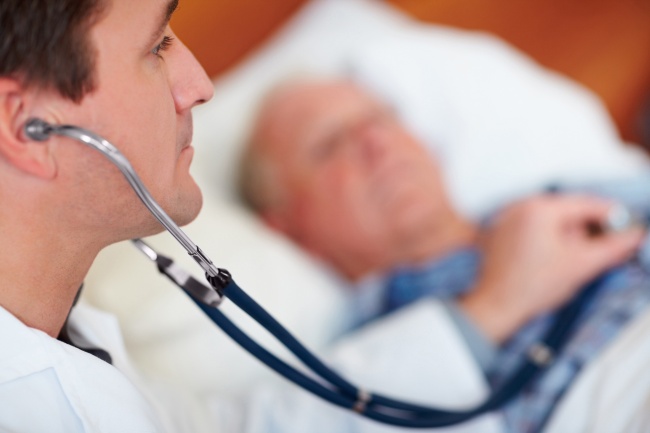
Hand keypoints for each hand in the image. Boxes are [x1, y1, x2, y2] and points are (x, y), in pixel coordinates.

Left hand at [459, 194, 644, 343]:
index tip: (627, 225)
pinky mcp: (501, 233)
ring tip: (574, 260)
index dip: (611, 215)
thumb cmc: (530, 288)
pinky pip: (533, 228)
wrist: (496, 307)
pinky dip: (550, 239)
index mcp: (538, 209)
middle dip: (588, 229)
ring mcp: (507, 219)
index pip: (586, 203)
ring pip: (551, 221)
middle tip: (605, 247)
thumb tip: (633, 236)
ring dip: (569, 236)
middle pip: (568, 211)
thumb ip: (613, 247)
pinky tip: (556, 260)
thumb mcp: (581, 265)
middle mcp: (519, 208)